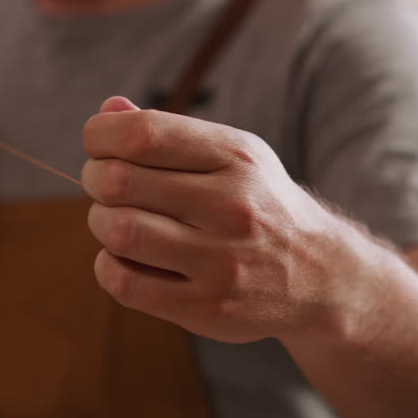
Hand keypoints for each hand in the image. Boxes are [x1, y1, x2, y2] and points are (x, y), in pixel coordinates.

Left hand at [81, 96, 359, 343]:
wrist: (323, 277)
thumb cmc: (257, 204)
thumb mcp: (232, 156)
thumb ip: (167, 132)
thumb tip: (108, 110)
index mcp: (236, 157)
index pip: (142, 134)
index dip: (99, 135)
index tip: (96, 143)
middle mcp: (231, 206)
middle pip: (118, 182)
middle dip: (94, 177)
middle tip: (102, 184)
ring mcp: (220, 261)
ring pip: (117, 231)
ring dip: (100, 222)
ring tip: (115, 220)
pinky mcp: (207, 307)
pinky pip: (124, 282)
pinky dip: (107, 265)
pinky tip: (125, 257)